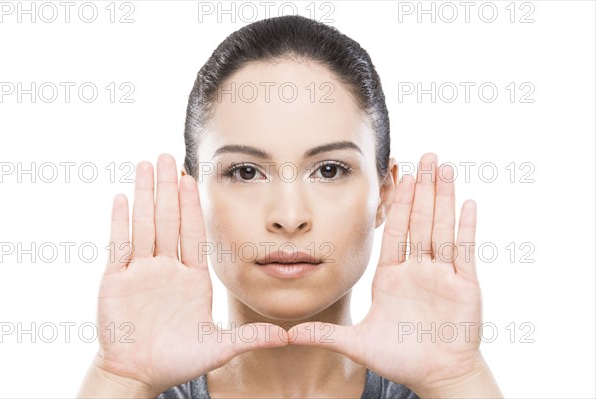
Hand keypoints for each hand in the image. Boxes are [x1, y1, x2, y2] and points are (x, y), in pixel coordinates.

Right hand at [82, 154, 286, 394]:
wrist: (140, 375)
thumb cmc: (179, 361)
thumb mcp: (219, 347)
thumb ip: (251, 338)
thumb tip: (288, 337)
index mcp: (192, 276)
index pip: (193, 232)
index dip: (192, 205)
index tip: (194, 177)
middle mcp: (167, 267)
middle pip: (168, 219)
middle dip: (169, 188)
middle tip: (168, 155)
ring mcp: (141, 271)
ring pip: (144, 224)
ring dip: (145, 195)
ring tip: (146, 165)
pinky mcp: (116, 281)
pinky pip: (119, 245)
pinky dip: (120, 221)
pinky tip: (121, 197)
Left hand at [288, 153, 500, 396]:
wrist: (436, 376)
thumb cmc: (400, 359)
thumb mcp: (358, 342)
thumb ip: (325, 334)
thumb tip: (288, 335)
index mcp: (391, 276)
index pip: (395, 231)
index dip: (397, 204)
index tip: (397, 176)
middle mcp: (417, 269)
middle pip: (420, 220)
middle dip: (421, 188)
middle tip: (424, 155)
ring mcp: (442, 275)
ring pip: (441, 228)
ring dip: (443, 197)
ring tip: (443, 167)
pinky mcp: (464, 285)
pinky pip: (465, 250)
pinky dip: (465, 227)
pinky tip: (467, 202)